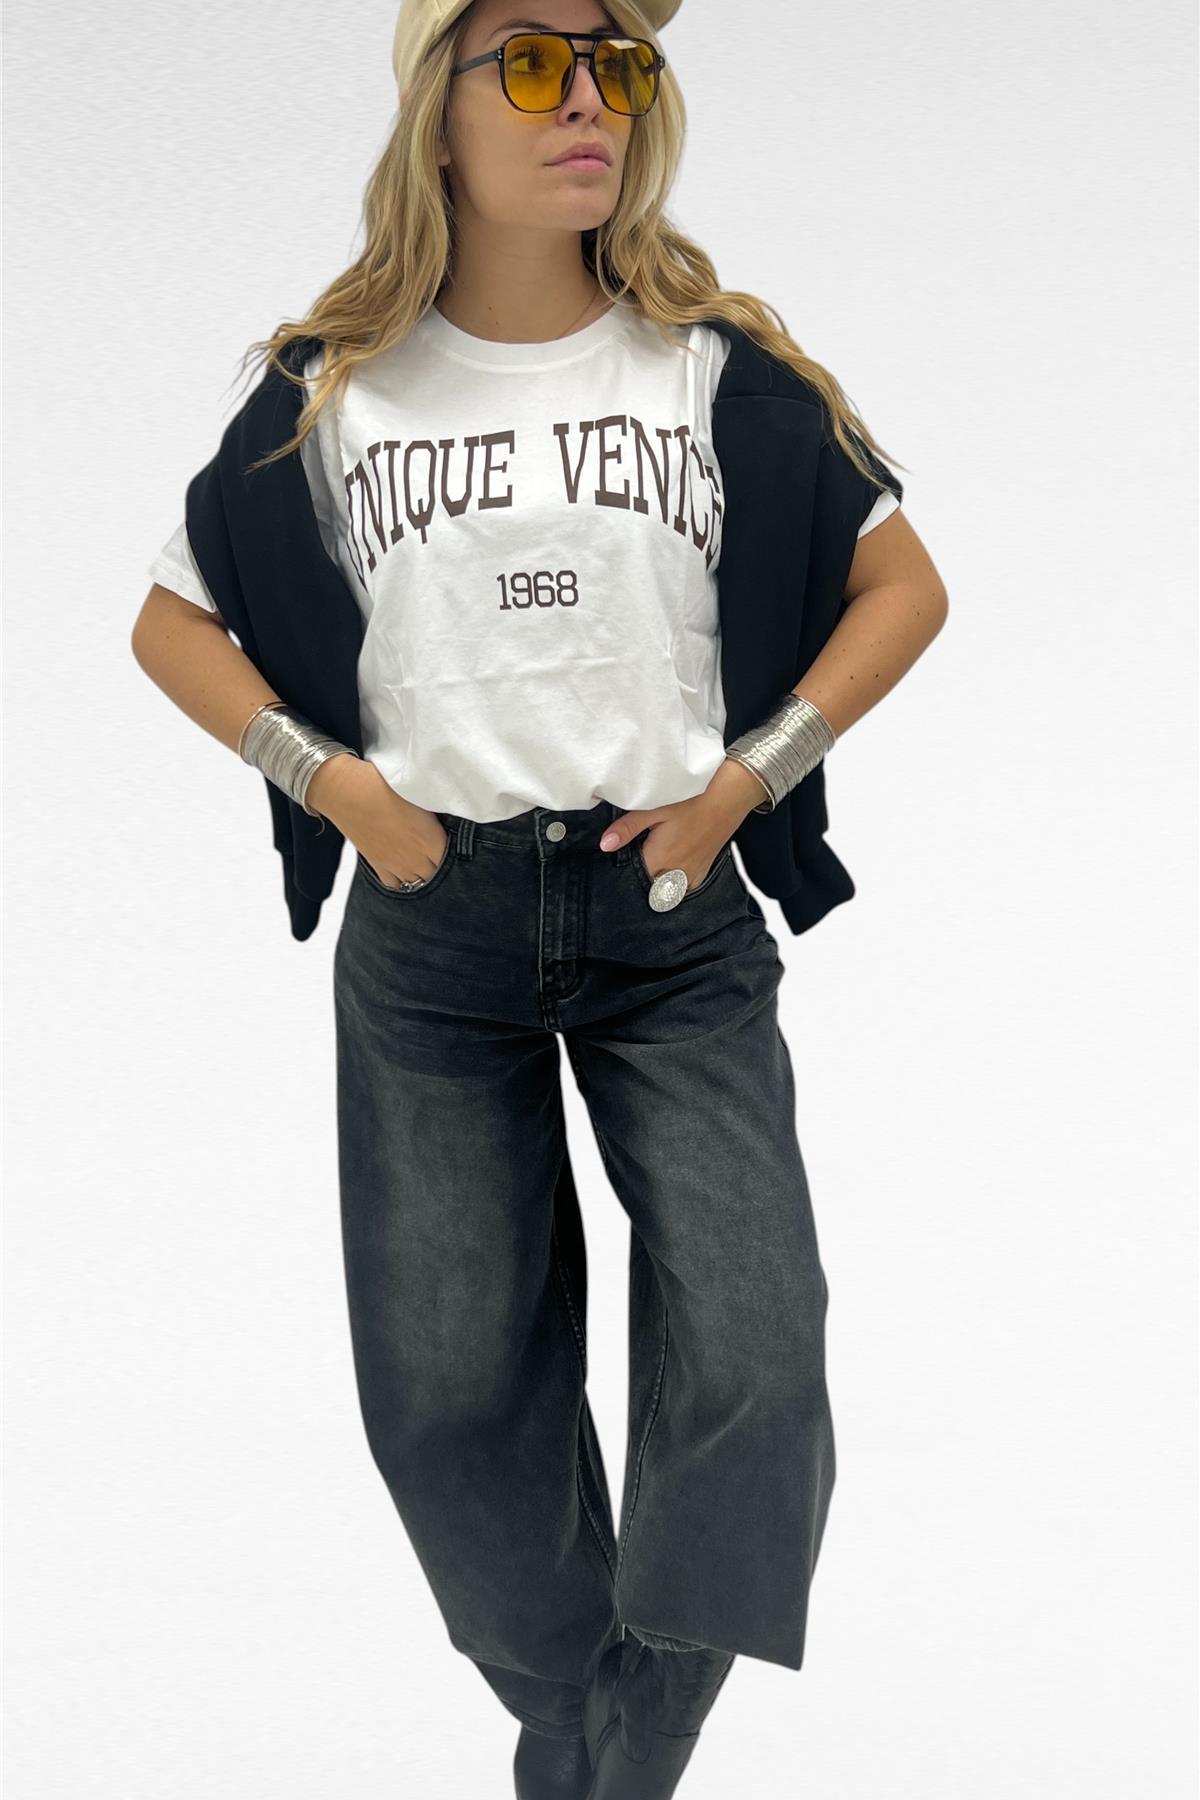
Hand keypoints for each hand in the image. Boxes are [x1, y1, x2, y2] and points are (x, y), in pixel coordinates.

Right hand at [306, 755, 448, 887]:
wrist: (346, 792)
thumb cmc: (382, 787)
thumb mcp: (419, 797)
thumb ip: (435, 817)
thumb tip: (442, 822)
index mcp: (431, 840)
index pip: (452, 859)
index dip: (454, 852)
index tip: (451, 843)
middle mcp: (416, 858)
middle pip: (436, 874)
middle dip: (439, 865)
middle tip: (436, 852)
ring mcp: (395, 865)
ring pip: (417, 882)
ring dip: (422, 874)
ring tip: (422, 861)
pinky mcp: (377, 865)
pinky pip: (394, 884)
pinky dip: (401, 880)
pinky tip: (403, 868)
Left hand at [598, 797, 727, 890]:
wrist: (729, 795)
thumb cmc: (692, 799)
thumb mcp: (654, 808)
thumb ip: (628, 828)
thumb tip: (605, 845)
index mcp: (659, 859)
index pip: (633, 877)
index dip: (625, 868)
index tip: (625, 855)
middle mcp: (675, 872)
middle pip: (650, 885)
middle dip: (641, 876)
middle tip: (640, 854)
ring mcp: (691, 873)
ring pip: (667, 889)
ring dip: (659, 881)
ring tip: (655, 860)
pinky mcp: (703, 870)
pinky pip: (685, 887)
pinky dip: (676, 882)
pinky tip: (672, 867)